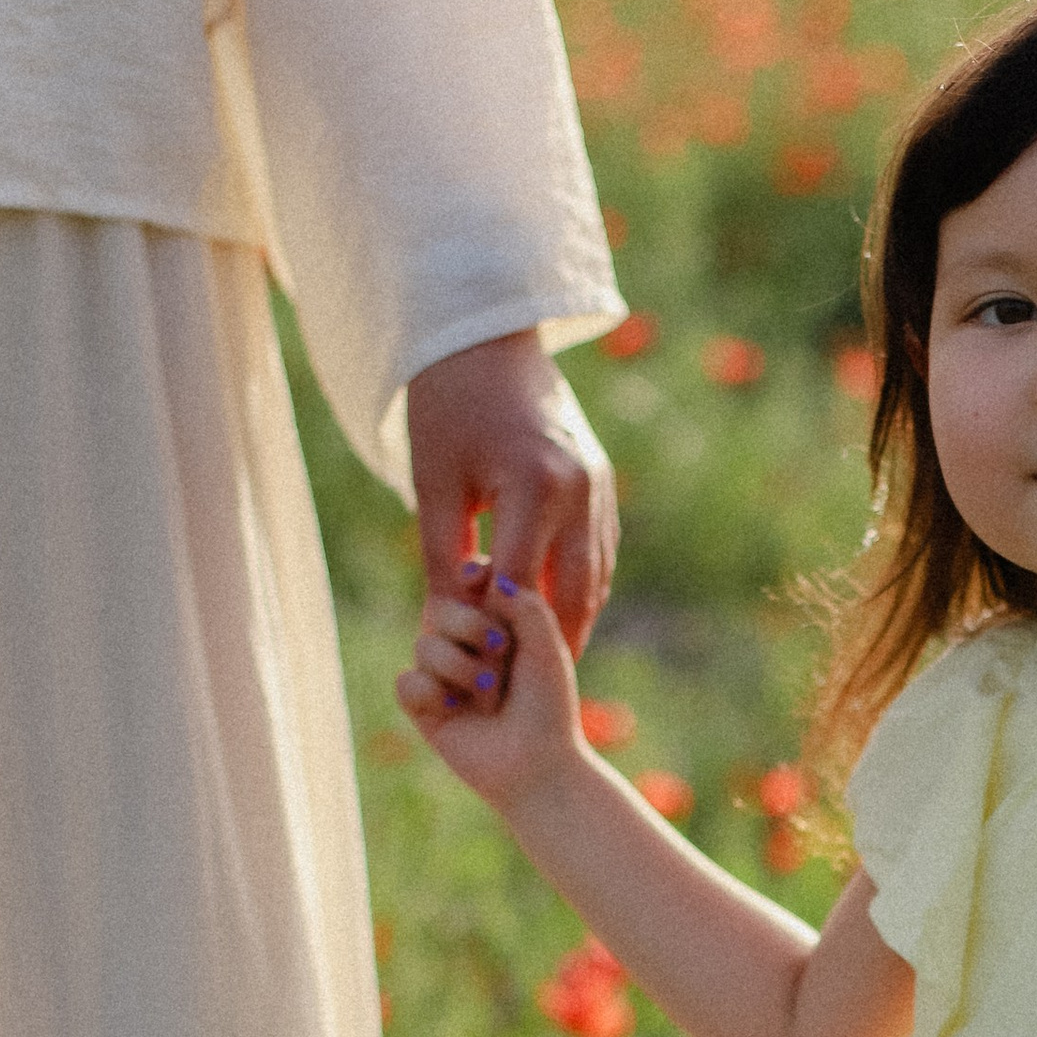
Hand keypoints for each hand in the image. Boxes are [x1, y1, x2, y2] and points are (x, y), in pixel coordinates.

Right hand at [396, 572, 583, 815]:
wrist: (538, 763)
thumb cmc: (548, 706)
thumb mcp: (547, 645)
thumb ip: (524, 602)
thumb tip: (487, 577)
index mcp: (495, 622)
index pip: (468, 580)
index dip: (470, 576)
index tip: (481, 583)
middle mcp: (463, 643)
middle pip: (440, 607)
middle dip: (470, 626)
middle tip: (499, 650)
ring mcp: (440, 674)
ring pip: (423, 645)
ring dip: (460, 669)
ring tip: (489, 697)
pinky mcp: (423, 707)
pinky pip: (406, 682)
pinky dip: (431, 694)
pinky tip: (455, 712)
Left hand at [406, 333, 619, 652]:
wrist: (488, 343)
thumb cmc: (447, 410)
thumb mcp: (434, 485)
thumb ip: (444, 558)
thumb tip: (450, 623)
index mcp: (536, 489)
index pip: (519, 588)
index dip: (498, 636)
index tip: (481, 675)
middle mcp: (581, 492)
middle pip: (573, 596)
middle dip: (551, 647)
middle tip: (527, 693)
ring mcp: (600, 488)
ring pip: (594, 579)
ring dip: (572, 623)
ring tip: (543, 664)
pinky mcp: (603, 483)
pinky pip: (598, 553)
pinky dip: (579, 588)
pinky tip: (555, 614)